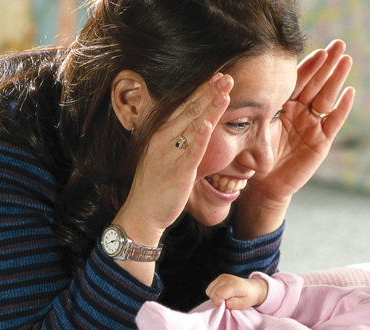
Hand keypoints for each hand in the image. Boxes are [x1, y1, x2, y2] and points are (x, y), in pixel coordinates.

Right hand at [116, 74, 232, 244]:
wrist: (142, 213)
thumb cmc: (155, 186)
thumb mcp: (165, 156)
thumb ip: (178, 141)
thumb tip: (194, 128)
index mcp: (162, 134)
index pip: (184, 106)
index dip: (201, 91)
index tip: (217, 77)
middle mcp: (164, 139)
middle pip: (190, 110)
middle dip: (209, 91)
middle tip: (227, 76)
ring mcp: (170, 153)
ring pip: (192, 125)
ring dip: (209, 106)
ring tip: (224, 90)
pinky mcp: (178, 171)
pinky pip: (190, 151)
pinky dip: (199, 136)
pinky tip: (208, 123)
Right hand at [205, 274, 268, 309]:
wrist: (253, 288)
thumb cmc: (249, 297)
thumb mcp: (243, 304)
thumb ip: (232, 304)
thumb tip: (222, 303)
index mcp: (233, 284)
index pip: (218, 295)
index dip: (219, 303)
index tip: (226, 305)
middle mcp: (226, 278)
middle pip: (212, 293)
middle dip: (217, 301)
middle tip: (227, 302)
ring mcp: (222, 276)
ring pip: (209, 290)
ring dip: (215, 297)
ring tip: (225, 298)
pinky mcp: (219, 277)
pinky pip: (210, 288)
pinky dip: (214, 293)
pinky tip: (222, 294)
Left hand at [237, 40, 354, 213]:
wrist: (263, 184)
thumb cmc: (254, 156)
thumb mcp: (251, 129)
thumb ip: (252, 111)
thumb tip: (235, 88)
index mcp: (283, 105)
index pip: (297, 81)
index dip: (308, 66)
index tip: (318, 50)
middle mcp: (300, 112)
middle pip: (316, 83)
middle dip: (327, 64)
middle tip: (339, 45)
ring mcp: (312, 125)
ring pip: (326, 98)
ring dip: (337, 79)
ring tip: (347, 60)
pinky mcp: (321, 141)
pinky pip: (333, 122)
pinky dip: (342, 108)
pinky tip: (350, 93)